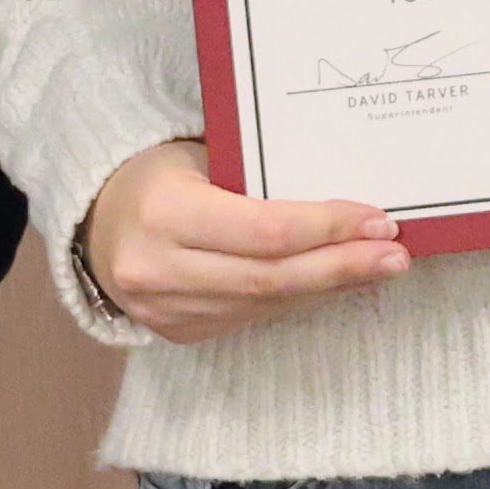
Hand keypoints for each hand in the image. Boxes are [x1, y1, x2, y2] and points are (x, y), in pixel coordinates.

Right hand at [83, 141, 410, 343]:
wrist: (94, 221)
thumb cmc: (158, 174)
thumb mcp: (200, 155)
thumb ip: (259, 177)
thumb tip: (347, 198)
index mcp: (163, 213)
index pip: (265, 230)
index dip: (328, 229)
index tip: (379, 220)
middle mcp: (158, 269)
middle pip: (271, 278)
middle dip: (342, 267)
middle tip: (395, 256)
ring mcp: (164, 311)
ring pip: (266, 304)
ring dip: (328, 287)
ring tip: (377, 268)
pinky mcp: (176, 333)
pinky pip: (251, 317)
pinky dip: (297, 300)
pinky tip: (332, 283)